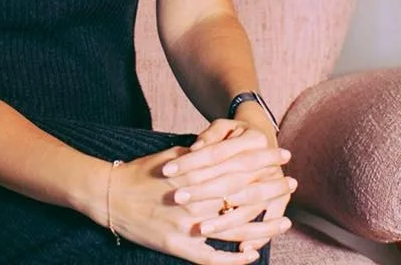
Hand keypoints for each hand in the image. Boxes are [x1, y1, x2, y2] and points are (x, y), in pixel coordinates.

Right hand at [104, 127, 286, 263]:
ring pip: (233, 229)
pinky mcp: (179, 248)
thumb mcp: (170, 156)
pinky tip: (252, 255)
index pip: (235, 166)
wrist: (110, 197)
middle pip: (240, 195)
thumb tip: (220, 147)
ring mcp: (188, 226)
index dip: (260, 161)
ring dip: (262, 226)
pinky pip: (212, 258)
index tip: (281, 156)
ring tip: (284, 221)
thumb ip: (197, 155)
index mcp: (193, 174)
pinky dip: (233, 259)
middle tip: (291, 184)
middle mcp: (194, 200)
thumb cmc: (140, 172)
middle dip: (269, 189)